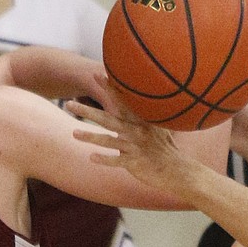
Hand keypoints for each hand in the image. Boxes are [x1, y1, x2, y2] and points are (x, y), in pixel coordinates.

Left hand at [67, 96, 184, 190]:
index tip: (97, 75)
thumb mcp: (157, 129)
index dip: (110, 88)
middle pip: (108, 119)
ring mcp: (135, 147)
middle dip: (88, 111)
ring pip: (108, 140)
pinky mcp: (136, 162)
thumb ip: (144, 119)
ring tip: (73, 133)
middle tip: (69, 104)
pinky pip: (117, 160)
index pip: (122, 101)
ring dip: (90, 136)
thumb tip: (137, 107)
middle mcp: (137, 131)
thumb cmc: (166, 150)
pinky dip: (105, 159)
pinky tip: (91, 158)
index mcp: (140, 121)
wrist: (179, 171)